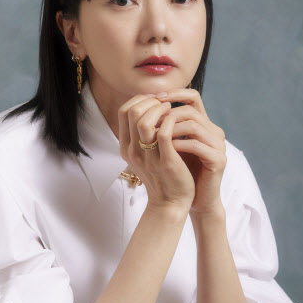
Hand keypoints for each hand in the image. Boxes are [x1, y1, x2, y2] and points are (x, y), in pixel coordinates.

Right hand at [117, 94, 195, 212]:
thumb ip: (144, 134)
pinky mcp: (165, 162)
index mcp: (126, 147)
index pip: (124, 111)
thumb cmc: (163, 176)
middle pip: (132, 112)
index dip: (140, 99)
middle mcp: (132, 151)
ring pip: (144, 122)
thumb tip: (150, 108)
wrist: (171, 204)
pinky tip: (178, 120)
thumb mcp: (146, 154)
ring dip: (160, 109)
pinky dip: (171, 121)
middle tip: (165, 102)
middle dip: (150, 101)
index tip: (155, 100)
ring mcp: (147, 157)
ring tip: (171, 109)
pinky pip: (164, 134)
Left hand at [153, 88, 226, 215]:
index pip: (192, 97)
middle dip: (167, 114)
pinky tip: (166, 148)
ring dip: (170, 128)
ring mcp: (218, 145)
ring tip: (154, 135)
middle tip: (149, 121)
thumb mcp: (170, 146)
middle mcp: (214, 131)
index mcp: (204, 125)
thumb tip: (140, 109)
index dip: (173, 94)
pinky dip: (179, 144)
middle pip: (190, 110)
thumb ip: (163, 128)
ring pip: (194, 125)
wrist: (195, 199)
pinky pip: (197, 145)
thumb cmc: (180, 172)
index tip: (153, 99)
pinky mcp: (218, 160)